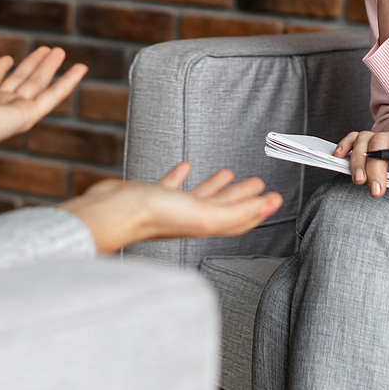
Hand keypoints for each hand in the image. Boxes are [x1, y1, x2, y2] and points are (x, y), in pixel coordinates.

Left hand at [0, 47, 86, 162]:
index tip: (7, 58)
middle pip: (17, 82)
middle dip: (31, 65)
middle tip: (45, 49)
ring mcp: (11, 113)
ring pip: (37, 86)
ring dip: (49, 68)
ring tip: (59, 51)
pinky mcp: (26, 117)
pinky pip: (52, 97)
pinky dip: (67, 82)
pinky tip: (79, 69)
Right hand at [62, 163, 282, 253]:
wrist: (113, 211)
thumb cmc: (154, 216)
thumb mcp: (203, 215)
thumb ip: (236, 212)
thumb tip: (270, 207)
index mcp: (205, 224)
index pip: (239, 219)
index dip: (258, 209)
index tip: (275, 198)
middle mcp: (190, 217)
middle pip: (224, 206)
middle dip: (243, 196)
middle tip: (259, 183)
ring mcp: (170, 207)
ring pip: (200, 195)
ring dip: (217, 185)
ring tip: (229, 172)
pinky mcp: (151, 195)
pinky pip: (171, 184)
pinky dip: (181, 175)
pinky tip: (186, 166)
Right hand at [334, 127, 388, 197]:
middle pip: (381, 142)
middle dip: (377, 168)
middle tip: (377, 191)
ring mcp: (383, 137)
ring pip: (365, 140)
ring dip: (359, 160)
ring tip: (359, 181)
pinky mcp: (372, 143)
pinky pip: (354, 138)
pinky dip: (345, 145)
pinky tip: (340, 158)